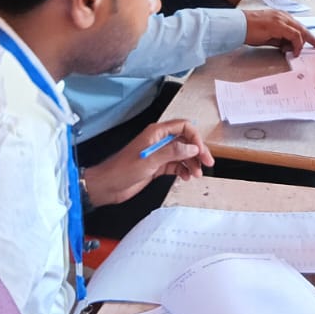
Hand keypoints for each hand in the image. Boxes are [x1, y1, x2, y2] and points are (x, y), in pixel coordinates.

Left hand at [81, 119, 212, 206]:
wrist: (107, 186)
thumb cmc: (122, 170)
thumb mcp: (149, 161)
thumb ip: (172, 152)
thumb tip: (192, 147)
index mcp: (156, 133)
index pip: (183, 127)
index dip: (195, 138)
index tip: (201, 151)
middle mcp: (159, 141)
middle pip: (185, 140)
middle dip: (197, 151)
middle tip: (207, 164)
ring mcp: (158, 154)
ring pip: (182, 154)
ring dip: (191, 163)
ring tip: (197, 174)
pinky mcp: (157, 166)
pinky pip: (175, 165)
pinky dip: (183, 170)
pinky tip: (187, 177)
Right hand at [244, 9, 314, 55]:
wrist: (238, 25)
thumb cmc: (249, 29)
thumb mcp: (269, 36)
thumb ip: (280, 40)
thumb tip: (288, 47)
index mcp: (281, 16)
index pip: (298, 26)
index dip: (308, 35)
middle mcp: (283, 15)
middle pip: (302, 27)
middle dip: (312, 38)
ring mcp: (281, 18)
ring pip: (300, 30)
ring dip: (302, 43)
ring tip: (297, 52)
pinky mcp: (278, 24)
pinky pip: (294, 35)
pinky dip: (297, 43)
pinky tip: (294, 50)